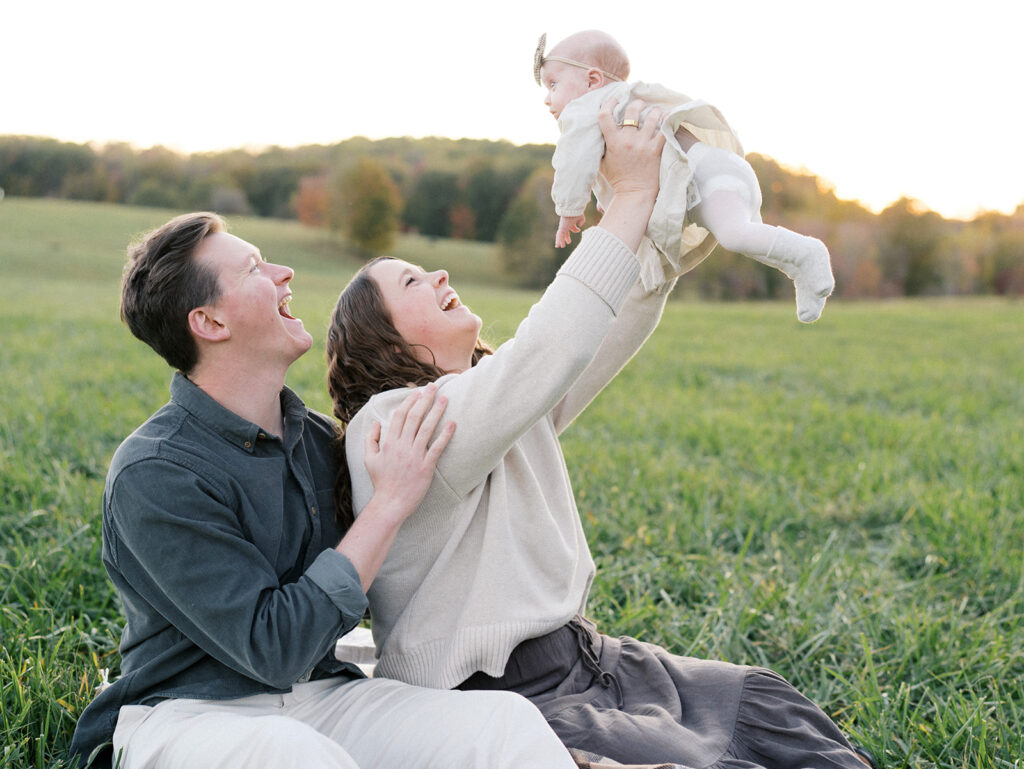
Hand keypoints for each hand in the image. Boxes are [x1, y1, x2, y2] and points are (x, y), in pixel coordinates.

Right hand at [363, 383, 453, 521]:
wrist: (390, 504)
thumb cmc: (381, 482)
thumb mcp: (369, 459)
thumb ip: (371, 439)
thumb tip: (377, 423)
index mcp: (389, 443)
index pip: (400, 416)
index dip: (410, 402)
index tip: (418, 392)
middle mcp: (402, 446)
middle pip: (415, 417)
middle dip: (424, 399)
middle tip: (433, 387)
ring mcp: (414, 456)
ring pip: (427, 428)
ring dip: (436, 411)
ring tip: (445, 398)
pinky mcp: (426, 467)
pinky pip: (437, 447)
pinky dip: (445, 435)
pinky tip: (453, 423)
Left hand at [556, 214, 585, 247]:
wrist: (572, 209)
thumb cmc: (576, 212)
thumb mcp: (580, 217)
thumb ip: (581, 221)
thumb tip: (579, 225)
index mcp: (570, 221)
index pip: (572, 227)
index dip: (575, 230)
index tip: (579, 230)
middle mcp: (566, 224)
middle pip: (565, 232)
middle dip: (567, 237)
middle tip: (569, 242)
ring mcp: (563, 226)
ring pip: (561, 235)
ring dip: (561, 241)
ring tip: (561, 246)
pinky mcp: (562, 229)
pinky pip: (560, 236)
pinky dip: (559, 241)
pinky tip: (559, 246)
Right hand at [598, 98, 664, 200]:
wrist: (634, 194)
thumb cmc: (617, 179)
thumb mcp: (602, 162)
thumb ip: (600, 146)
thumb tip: (596, 131)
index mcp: (612, 143)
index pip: (605, 115)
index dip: (609, 102)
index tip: (614, 99)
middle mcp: (628, 141)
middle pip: (631, 110)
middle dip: (637, 103)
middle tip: (640, 104)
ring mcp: (643, 145)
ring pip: (651, 117)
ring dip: (654, 110)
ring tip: (656, 111)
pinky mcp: (656, 150)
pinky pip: (665, 130)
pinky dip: (667, 120)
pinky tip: (668, 117)